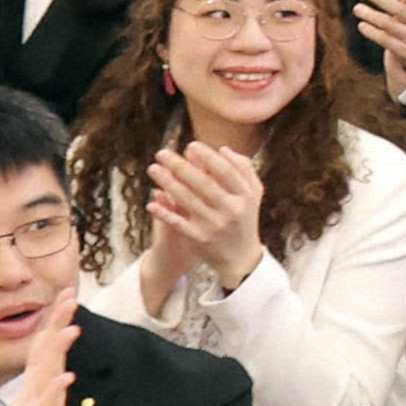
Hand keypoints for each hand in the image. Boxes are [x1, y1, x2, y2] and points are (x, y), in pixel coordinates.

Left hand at [145, 141, 268, 286]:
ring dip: (168, 183)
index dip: (208, 157)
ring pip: (188, 200)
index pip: (226, 171)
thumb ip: (243, 169)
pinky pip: (178, 223)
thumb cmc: (244, 218)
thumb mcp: (253, 193)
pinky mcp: (200, 239)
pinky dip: (164, 213)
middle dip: (180, 166)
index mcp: (245, 196)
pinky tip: (151, 202)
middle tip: (162, 153)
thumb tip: (222, 149)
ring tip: (153, 169)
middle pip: (203, 183)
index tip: (190, 145)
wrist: (241, 259)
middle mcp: (231, 210)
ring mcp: (215, 225)